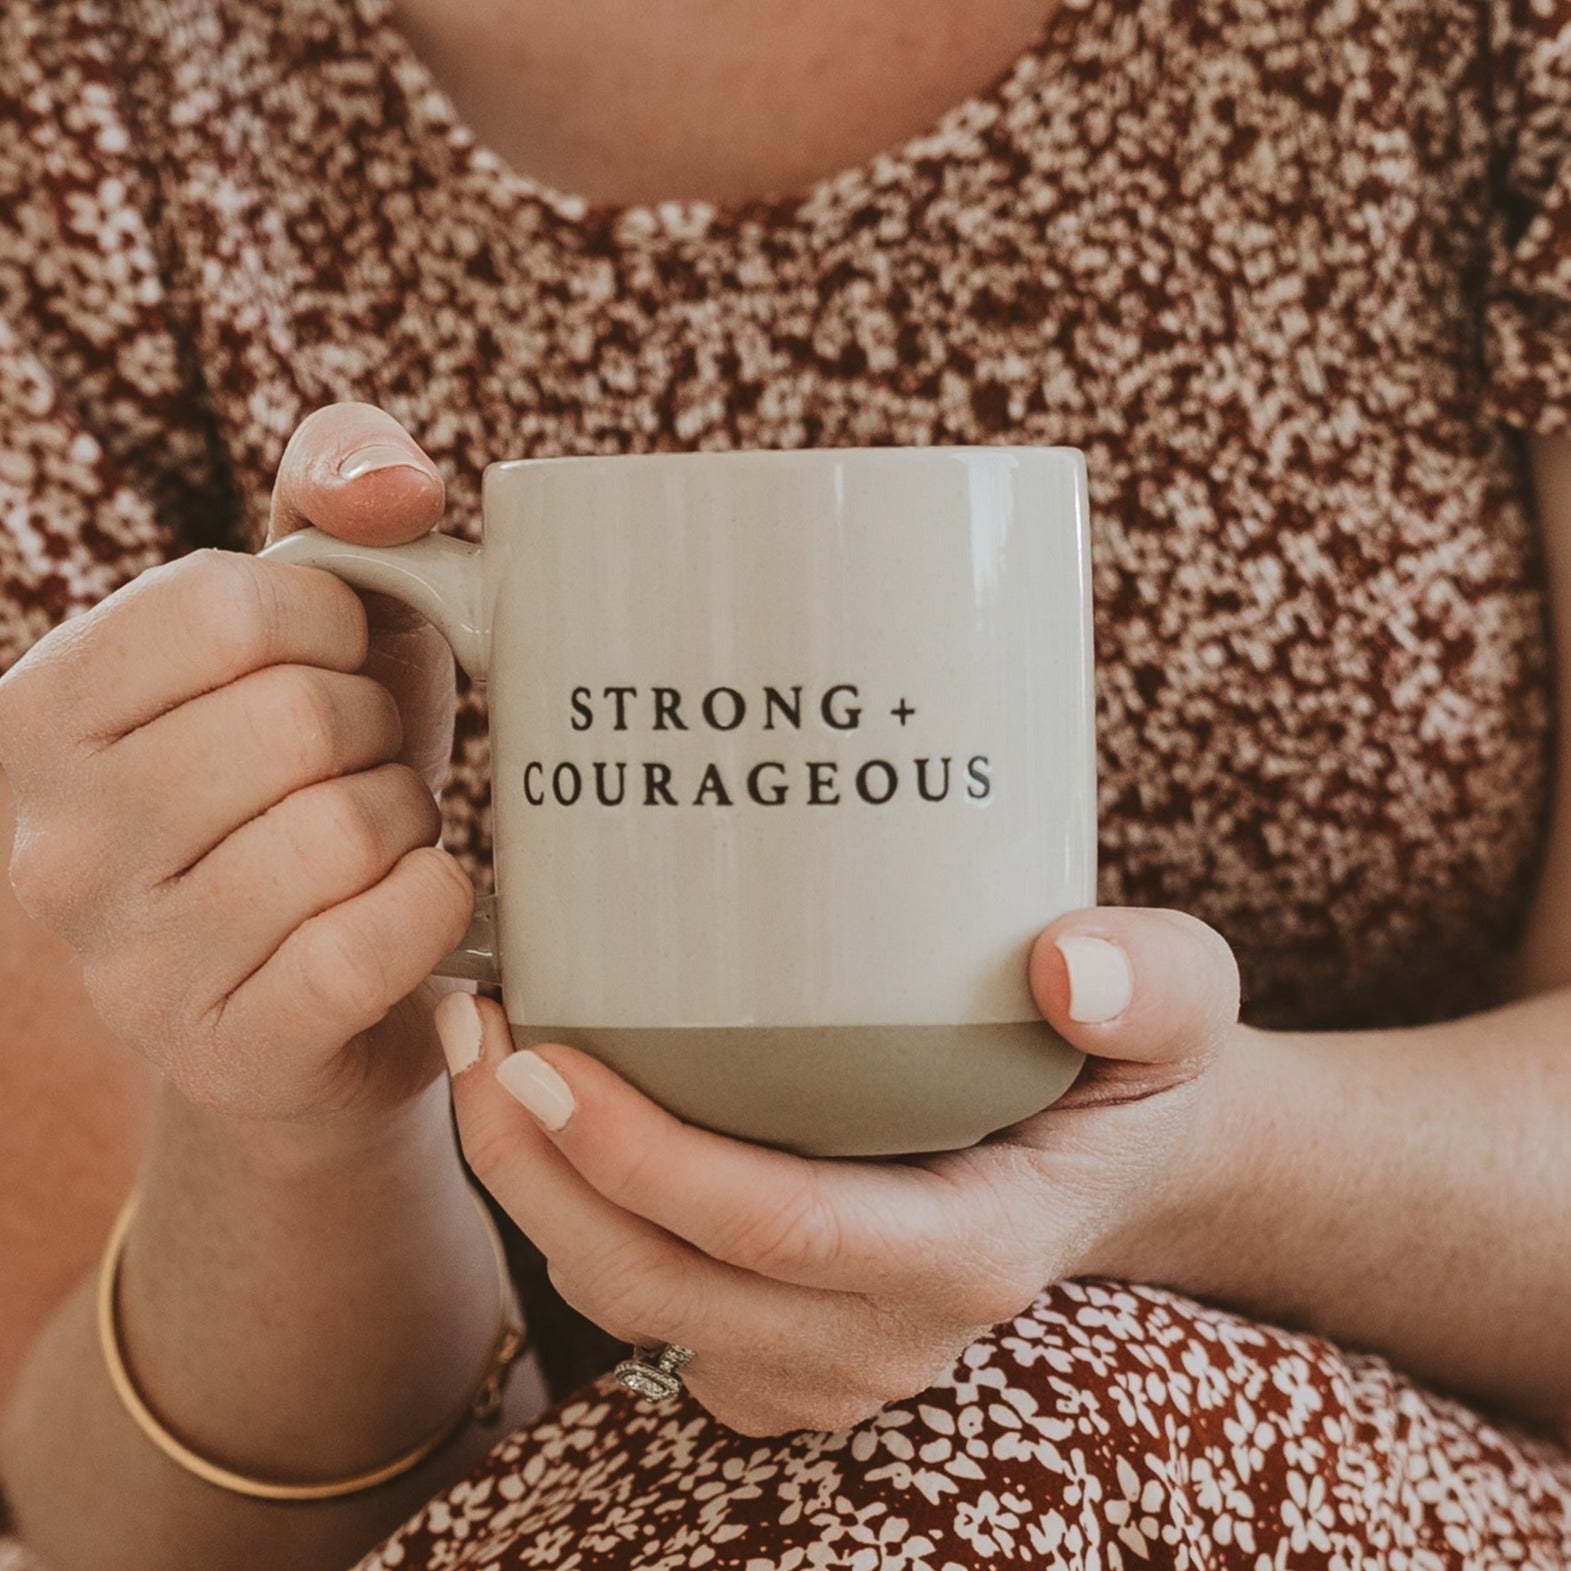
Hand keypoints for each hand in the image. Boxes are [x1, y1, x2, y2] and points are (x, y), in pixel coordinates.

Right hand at [0, 403, 472, 1129]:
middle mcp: (54, 842)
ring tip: (373, 843)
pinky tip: (413, 909)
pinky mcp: (227, 1051)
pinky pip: (377, 939)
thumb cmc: (319, 770)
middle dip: (375, 736)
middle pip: (300, 720)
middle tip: (359, 772)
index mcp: (43, 711)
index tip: (335, 672)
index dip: (334, 631)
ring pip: (348, 829)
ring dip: (405, 823)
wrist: (322, 985)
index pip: (233, 608)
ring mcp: (129, 965)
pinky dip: (434, 906)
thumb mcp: (313, 614)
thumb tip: (398, 492)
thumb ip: (335, 486)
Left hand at [441, 906, 1240, 1435]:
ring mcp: (828, 1361)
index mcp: (972, 1254)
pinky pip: (645, 1305)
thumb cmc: (1135, 1071)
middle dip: (536, 1168)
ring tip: (482, 1050)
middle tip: (476, 1025)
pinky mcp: (784, 1349)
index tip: (542, 1050)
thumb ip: (1151, 981)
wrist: (1124, 1162)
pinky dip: (573, 1216)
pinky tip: (544, 1110)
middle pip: (664, 1284)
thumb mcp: (1185, 1004)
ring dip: (532, 1192)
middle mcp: (887, 1336)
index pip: (778, 1231)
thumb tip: (1065, 965)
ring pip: (632, 1307)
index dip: (642, 1156)